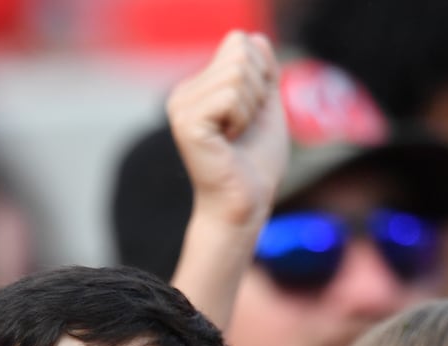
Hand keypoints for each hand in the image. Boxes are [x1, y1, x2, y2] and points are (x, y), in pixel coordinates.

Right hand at [167, 29, 287, 233]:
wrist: (245, 203)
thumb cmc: (255, 163)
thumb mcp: (266, 106)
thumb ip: (263, 71)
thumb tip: (255, 39)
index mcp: (199, 87)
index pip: (239, 44)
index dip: (261, 75)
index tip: (251, 114)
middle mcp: (183, 93)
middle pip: (239, 54)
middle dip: (257, 92)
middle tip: (244, 128)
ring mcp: (181, 106)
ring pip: (237, 74)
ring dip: (250, 109)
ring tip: (236, 136)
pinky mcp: (186, 122)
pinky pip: (231, 96)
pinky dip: (242, 118)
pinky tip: (228, 141)